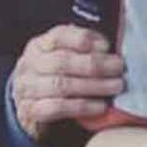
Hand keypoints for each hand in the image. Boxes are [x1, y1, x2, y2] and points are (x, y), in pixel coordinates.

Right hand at [11, 25, 124, 141]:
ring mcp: (27, 88)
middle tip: (119, 68)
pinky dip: (82, 106)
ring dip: (93, 86)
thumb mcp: (65, 56)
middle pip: (62, 61)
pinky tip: (101, 106)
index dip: (84, 39)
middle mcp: (29, 64)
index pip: (59, 36)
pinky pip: (57, 108)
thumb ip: (83, 49)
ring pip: (61, 85)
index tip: (107, 46)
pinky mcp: (31, 111)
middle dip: (95, 64)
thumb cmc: (56, 75)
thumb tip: (110, 47)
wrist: (31, 104)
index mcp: (39, 45)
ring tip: (115, 86)